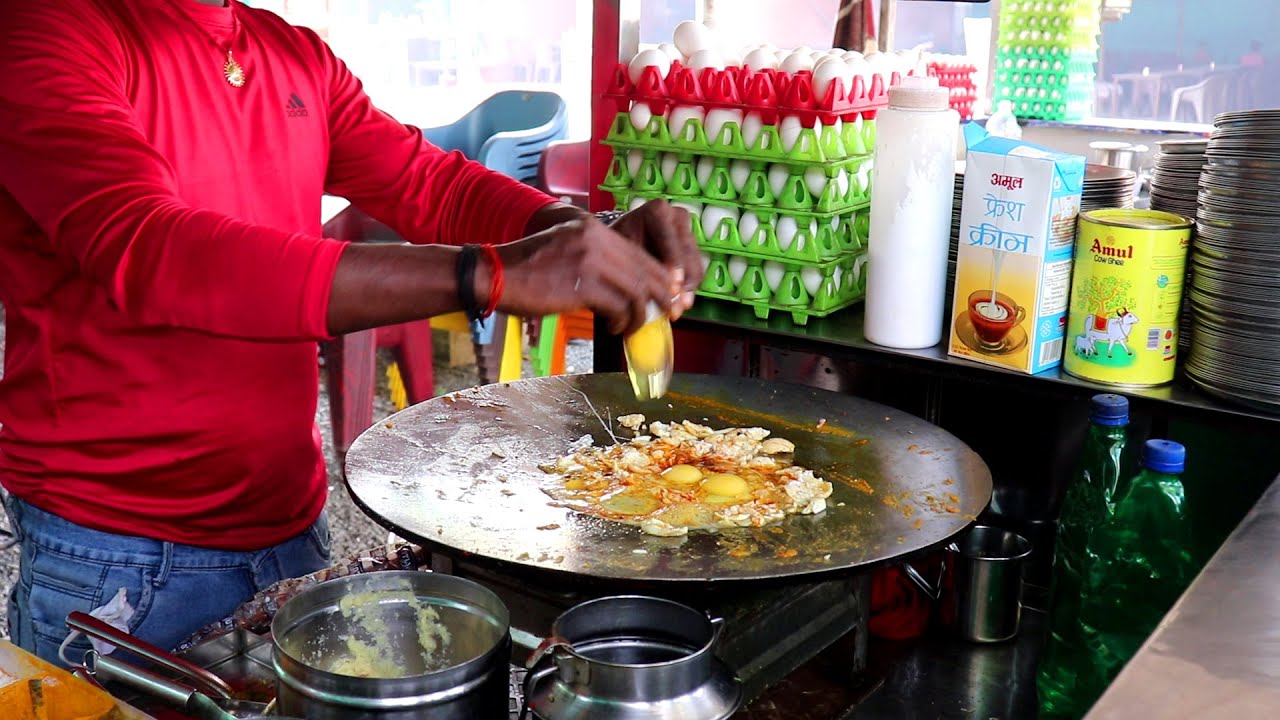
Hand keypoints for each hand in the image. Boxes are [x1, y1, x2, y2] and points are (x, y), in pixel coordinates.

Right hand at [493, 216, 682, 334]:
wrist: (494, 273)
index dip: (659, 276)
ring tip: (632, 327)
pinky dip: (622, 321)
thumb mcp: (565, 248)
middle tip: (666, 315)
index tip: (668, 294)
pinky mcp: (584, 283)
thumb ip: (595, 259)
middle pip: (645, 270)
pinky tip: (615, 328)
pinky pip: (619, 305)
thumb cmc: (526, 269)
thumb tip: (626, 285)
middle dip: (661, 296)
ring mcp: (591, 259)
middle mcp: (597, 237)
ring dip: (640, 314)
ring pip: (637, 290)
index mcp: (593, 228)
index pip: (639, 252)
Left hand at [608, 200, 701, 314]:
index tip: (672, 287)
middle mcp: (676, 215)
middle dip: (683, 280)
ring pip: (695, 261)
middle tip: (679, 303)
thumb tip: (646, 293)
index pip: (668, 238)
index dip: (672, 264)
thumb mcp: (621, 248)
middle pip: (686, 251)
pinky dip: (690, 286)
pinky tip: (683, 302)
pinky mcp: (693, 245)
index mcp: (656, 211)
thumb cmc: (618, 242)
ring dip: (689, 287)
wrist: (625, 236)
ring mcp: (688, 230)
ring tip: (681, 307)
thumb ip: (635, 265)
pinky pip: (698, 267)